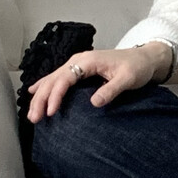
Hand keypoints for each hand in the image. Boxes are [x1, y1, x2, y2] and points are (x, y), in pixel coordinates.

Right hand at [25, 46, 161, 121]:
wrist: (144, 58)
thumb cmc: (137, 67)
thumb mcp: (128, 79)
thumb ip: (111, 90)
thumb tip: (93, 103)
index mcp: (88, 61)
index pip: (65, 78)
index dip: (56, 95)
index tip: (51, 112)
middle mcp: (79, 60)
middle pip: (53, 79)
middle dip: (41, 98)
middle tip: (34, 118)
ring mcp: (78, 64)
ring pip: (52, 79)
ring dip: (40, 95)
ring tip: (32, 113)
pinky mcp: (80, 69)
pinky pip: (58, 78)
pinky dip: (45, 86)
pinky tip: (33, 91)